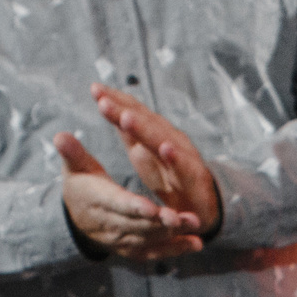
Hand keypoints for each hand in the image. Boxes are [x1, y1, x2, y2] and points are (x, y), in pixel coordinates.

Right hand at [55, 131, 205, 261]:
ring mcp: (123, 240)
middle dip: (161, 223)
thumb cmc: (80, 186)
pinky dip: (176, 249)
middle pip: (138, 225)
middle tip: (183, 217)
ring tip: (195, 225)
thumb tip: (59, 136)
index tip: (152, 207)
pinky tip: (196, 243)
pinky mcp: (134, 249)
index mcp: (98, 201)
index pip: (118, 204)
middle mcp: (111, 225)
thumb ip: (73, 154)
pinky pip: (155, 252)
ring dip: (173, 235)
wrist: (77, 219)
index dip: (134, 207)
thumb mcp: (75, 168)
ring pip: (150, 239)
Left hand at [91, 85, 221, 236]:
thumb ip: (129, 134)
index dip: (115, 101)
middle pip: (145, 121)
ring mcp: (184, 156)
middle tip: (103, 100)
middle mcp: (170, 138)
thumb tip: (108, 106)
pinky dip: (176, 157)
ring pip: (163, 139)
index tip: (94, 89)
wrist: (202, 208)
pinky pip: (185, 167)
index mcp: (154, 134)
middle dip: (124, 109)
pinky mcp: (196, 177)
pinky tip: (166, 149)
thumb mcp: (143, 157)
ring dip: (146, 129)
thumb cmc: (171, 180)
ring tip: (126, 118)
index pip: (134, 112)